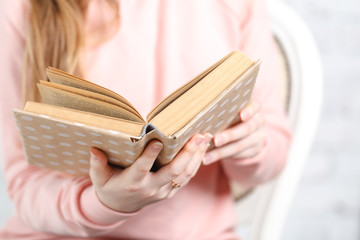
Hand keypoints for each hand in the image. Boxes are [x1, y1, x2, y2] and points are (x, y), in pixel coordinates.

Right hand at [89, 133, 211, 212]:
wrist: (119, 206)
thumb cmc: (108, 186)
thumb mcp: (98, 177)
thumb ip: (97, 164)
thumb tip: (94, 149)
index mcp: (131, 182)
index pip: (142, 168)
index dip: (150, 155)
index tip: (158, 140)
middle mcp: (150, 188)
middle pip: (173, 171)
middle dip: (187, 153)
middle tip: (198, 136)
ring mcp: (162, 191)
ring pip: (184, 175)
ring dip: (196, 156)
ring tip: (205, 138)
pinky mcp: (169, 192)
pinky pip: (186, 179)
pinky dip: (195, 164)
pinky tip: (202, 150)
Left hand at [203, 100, 265, 164]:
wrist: (249, 132)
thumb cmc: (233, 116)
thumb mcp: (233, 110)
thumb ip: (224, 111)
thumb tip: (202, 114)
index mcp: (255, 107)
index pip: (255, 107)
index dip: (249, 111)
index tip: (241, 115)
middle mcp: (259, 121)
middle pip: (246, 128)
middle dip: (230, 135)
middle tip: (215, 140)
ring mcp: (258, 137)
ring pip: (240, 145)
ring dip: (222, 151)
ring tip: (206, 156)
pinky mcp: (254, 150)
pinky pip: (238, 155)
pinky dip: (221, 156)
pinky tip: (208, 158)